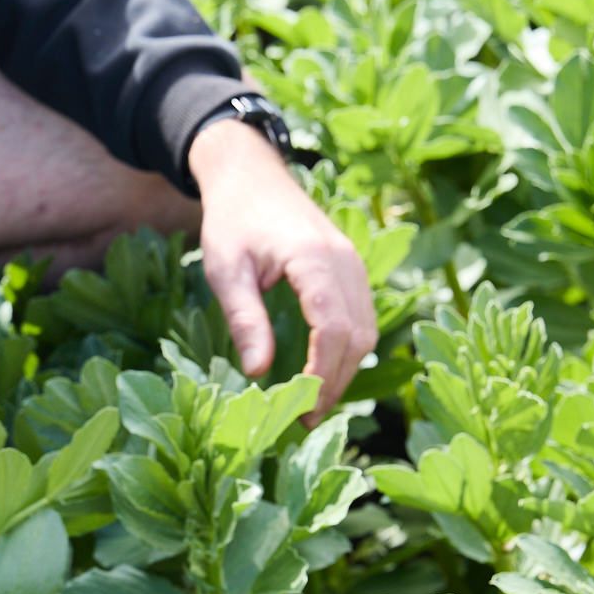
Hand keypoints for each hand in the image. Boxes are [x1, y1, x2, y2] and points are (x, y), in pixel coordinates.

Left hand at [189, 119, 375, 421]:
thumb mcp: (226, 270)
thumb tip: (259, 373)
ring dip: (345, 369)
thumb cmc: (232, 220)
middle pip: (358, 335)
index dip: (322, 374)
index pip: (333, 329)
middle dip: (336, 381)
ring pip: (367, 329)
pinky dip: (349, 349)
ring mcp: (354, 264)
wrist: (250, 174)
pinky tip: (324, 371)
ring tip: (314, 404)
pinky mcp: (351, 269)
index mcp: (314, 259)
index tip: (301, 408)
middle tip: (305, 418)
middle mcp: (345, 262)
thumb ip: (245, 319)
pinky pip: (362, 316)